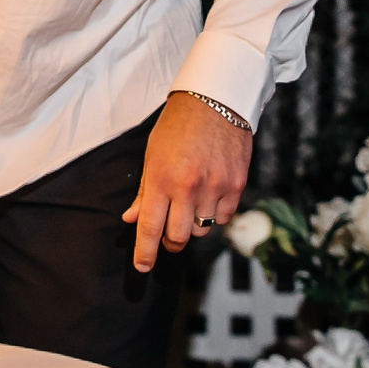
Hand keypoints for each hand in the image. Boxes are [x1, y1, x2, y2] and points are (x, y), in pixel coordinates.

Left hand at [121, 92, 252, 272]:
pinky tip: (209, 197)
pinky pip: (223, 218)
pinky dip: (214, 215)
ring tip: (190, 205)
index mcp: (161, 179)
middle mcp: (188, 188)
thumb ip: (145, 191)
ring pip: (202, 230)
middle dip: (170, 242)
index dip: (145, 252)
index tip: (142, 266)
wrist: (215, 101)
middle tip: (168, 237)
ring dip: (193, 225)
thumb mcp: (152, 155)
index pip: (150, 228)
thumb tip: (132, 219)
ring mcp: (214, 188)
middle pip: (178, 237)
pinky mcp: (236, 186)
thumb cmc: (178, 126)